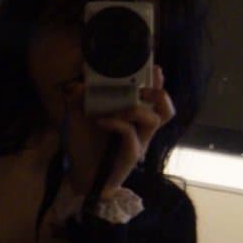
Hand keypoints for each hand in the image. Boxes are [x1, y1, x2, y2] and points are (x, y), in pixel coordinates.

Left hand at [61, 66, 174, 198]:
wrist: (80, 175)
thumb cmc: (83, 146)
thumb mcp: (77, 117)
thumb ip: (78, 99)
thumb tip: (81, 84)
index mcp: (133, 119)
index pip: (154, 99)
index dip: (158, 83)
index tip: (154, 68)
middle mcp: (140, 130)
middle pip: (166, 110)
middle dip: (159, 93)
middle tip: (143, 87)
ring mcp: (138, 142)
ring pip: (154, 120)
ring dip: (136, 109)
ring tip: (117, 109)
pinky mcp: (131, 155)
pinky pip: (131, 134)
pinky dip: (117, 123)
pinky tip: (100, 121)